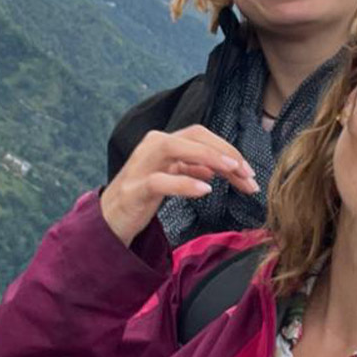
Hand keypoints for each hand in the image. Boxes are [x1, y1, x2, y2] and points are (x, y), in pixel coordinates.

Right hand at [101, 126, 258, 244]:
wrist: (108, 220)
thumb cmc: (140, 197)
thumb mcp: (170, 178)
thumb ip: (190, 168)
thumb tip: (217, 167)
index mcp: (163, 143)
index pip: (201, 136)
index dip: (228, 149)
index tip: (249, 171)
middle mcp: (152, 146)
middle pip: (194, 135)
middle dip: (225, 151)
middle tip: (247, 172)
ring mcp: (141, 165)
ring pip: (176, 147)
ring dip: (209, 157)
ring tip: (232, 170)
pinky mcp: (134, 189)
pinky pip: (161, 181)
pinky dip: (184, 183)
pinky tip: (205, 189)